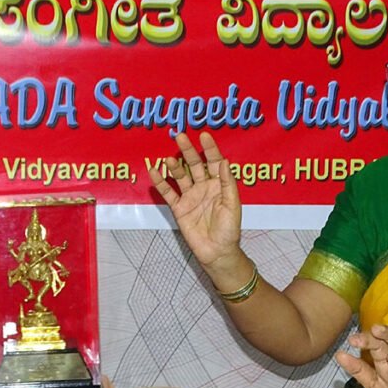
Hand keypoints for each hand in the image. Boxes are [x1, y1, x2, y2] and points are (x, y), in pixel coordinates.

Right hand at [147, 132, 243, 274]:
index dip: (209, 149)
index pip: (214, 162)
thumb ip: (226, 183)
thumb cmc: (229, 230)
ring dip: (174, 166)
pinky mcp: (179, 208)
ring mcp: (190, 197)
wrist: (217, 252)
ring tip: (168, 158)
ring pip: (181, 176)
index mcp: (218, 185)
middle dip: (188, 151)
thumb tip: (223, 161)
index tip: (204, 135)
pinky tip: (154, 171)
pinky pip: (168, 193)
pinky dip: (161, 182)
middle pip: (194, 164)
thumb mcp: (232, 205)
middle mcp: (204, 187)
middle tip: (180, 136)